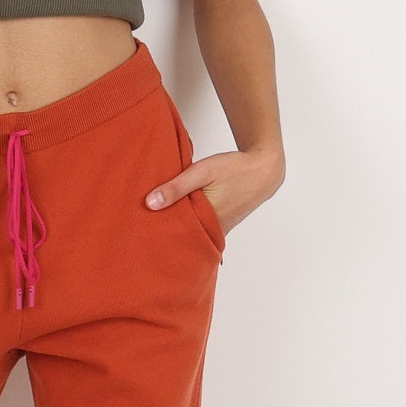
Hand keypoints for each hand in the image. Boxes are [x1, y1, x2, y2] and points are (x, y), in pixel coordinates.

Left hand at [142, 143, 282, 234]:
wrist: (264, 169)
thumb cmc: (234, 168)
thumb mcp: (202, 172)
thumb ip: (176, 187)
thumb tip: (150, 203)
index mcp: (207, 220)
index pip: (177, 236)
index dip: (159, 237)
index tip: (142, 237)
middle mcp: (215, 230)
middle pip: (184, 238)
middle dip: (167, 237)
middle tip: (144, 238)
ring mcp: (221, 229)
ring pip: (195, 235)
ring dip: (180, 231)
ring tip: (158, 229)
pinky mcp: (224, 224)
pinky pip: (204, 230)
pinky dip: (193, 227)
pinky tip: (181, 221)